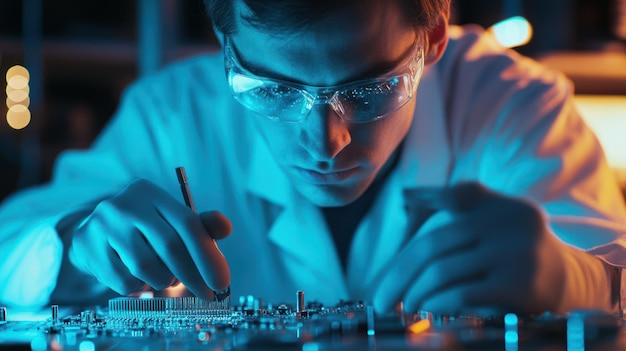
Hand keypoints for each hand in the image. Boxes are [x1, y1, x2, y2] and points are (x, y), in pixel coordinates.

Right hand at [69, 178, 230, 300]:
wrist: (92, 234)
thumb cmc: (143, 230)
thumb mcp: (171, 222)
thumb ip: (201, 226)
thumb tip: (226, 228)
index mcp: (152, 193)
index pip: (187, 223)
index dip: (208, 255)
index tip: (221, 282)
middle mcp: (127, 204)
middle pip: (169, 246)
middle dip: (193, 276)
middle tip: (207, 295)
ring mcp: (104, 225)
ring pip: (147, 267)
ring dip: (163, 280)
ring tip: (163, 276)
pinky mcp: (88, 248)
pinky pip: (125, 281)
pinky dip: (139, 287)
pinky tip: (138, 278)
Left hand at [372, 182, 567, 315]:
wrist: (570, 283)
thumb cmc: (515, 249)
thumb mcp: (494, 217)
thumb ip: (457, 201)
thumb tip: (406, 196)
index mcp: (499, 204)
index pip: (449, 199)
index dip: (414, 218)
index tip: (394, 246)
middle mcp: (510, 222)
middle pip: (434, 243)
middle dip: (399, 273)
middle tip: (381, 298)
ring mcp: (516, 253)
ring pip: (443, 270)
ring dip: (415, 292)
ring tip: (404, 305)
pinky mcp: (520, 286)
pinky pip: (462, 293)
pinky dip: (436, 302)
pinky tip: (426, 309)